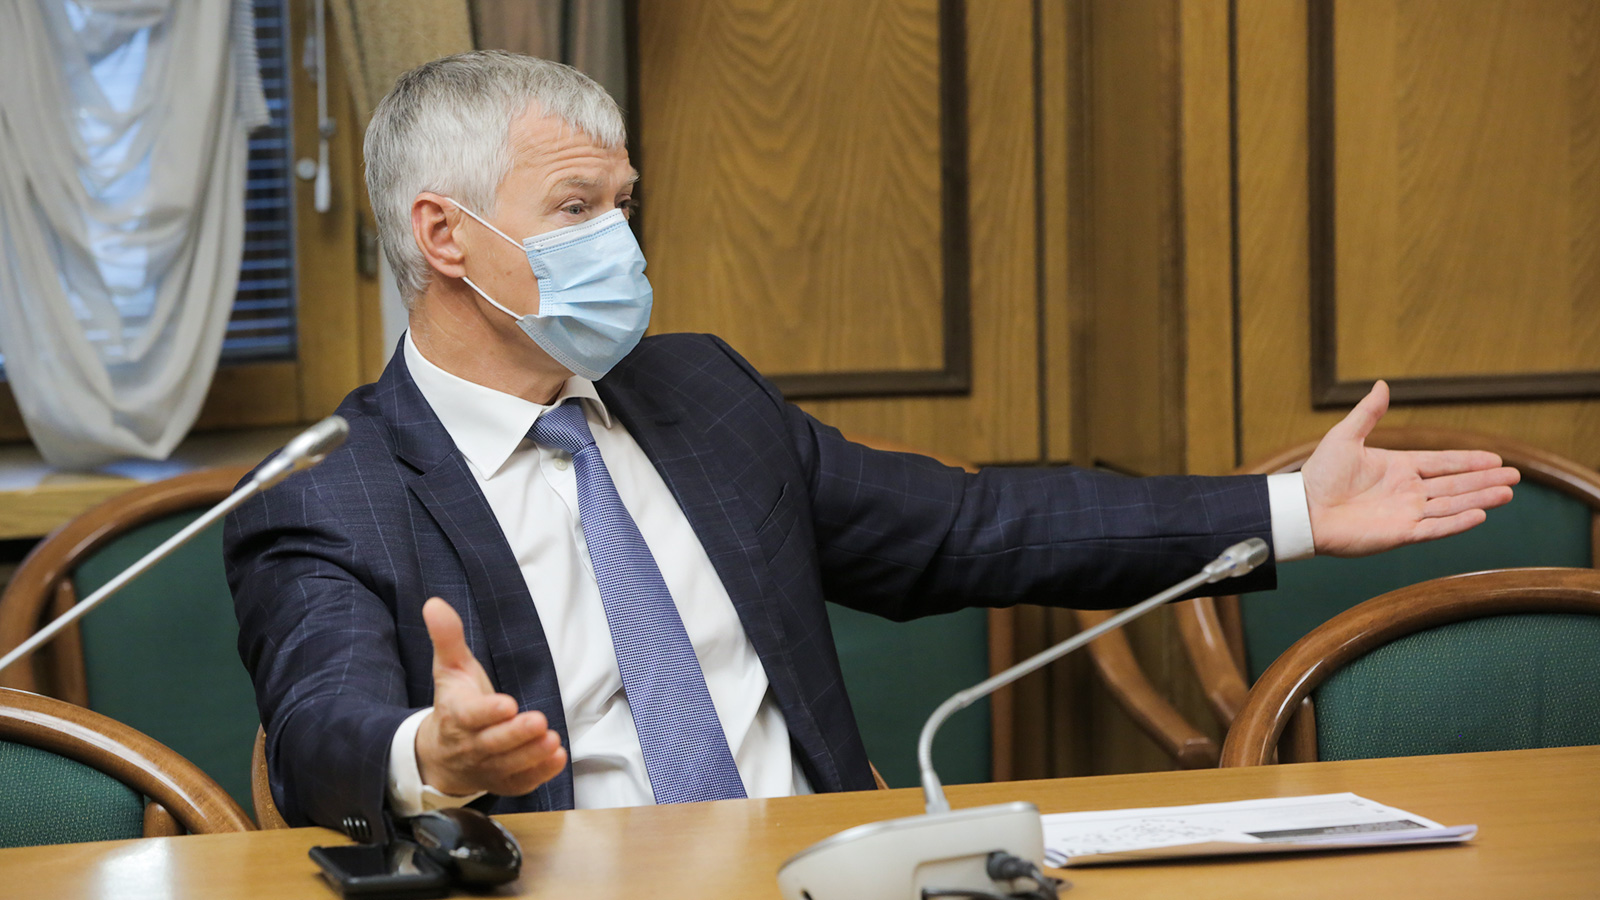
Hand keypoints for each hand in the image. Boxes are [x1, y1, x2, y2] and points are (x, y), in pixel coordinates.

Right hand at [415, 597, 566, 796]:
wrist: (440, 755)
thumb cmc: (454, 704)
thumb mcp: (449, 668)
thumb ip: (447, 637)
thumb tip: (434, 603)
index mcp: (457, 715)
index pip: (471, 716)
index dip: (488, 712)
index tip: (507, 704)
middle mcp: (471, 745)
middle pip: (493, 743)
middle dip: (516, 735)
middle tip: (539, 721)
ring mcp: (487, 767)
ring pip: (508, 765)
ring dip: (531, 755)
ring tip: (552, 740)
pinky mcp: (503, 781)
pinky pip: (520, 783)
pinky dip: (539, 775)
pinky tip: (558, 759)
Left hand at [1300, 381, 1519, 556]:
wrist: (1302, 509)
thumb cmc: (1319, 474)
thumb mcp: (1345, 436)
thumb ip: (1368, 413)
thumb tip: (1382, 384)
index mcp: (1398, 468)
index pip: (1443, 463)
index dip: (1468, 460)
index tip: (1496, 458)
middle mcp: (1407, 491)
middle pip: (1455, 485)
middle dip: (1484, 480)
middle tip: (1515, 477)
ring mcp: (1406, 513)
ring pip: (1452, 505)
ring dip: (1480, 499)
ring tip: (1507, 493)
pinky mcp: (1400, 534)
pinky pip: (1435, 528)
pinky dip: (1457, 522)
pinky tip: (1480, 514)